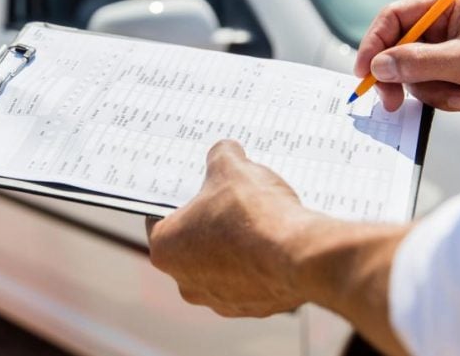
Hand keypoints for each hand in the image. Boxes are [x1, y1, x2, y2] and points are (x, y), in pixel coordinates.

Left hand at [146, 140, 411, 354]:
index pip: (160, 218)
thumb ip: (221, 155)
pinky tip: (274, 242)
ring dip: (235, 245)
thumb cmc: (253, 214)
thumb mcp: (231, 167)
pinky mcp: (252, 308)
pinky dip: (259, 263)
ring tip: (258, 220)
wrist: (299, 255)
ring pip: (222, 264)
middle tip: (229, 199)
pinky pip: (251, 279)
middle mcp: (185, 282)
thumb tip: (225, 151)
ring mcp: (219, 300)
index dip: (179, 198)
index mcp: (165, 249)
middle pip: (192, 243)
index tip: (195, 187)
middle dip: (209, 222)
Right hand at [355, 0, 459, 116]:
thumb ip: (420, 61)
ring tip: (459, 97)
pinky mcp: (450, 74)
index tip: (365, 70)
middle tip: (391, 101)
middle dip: (398, 75)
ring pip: (410, 73)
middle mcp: (443, 25)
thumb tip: (380, 66)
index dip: (375, 42)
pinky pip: (426, 88)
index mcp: (448, 6)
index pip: (396, 17)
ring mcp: (445, 51)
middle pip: (397, 47)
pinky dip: (441, 98)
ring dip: (429, 91)